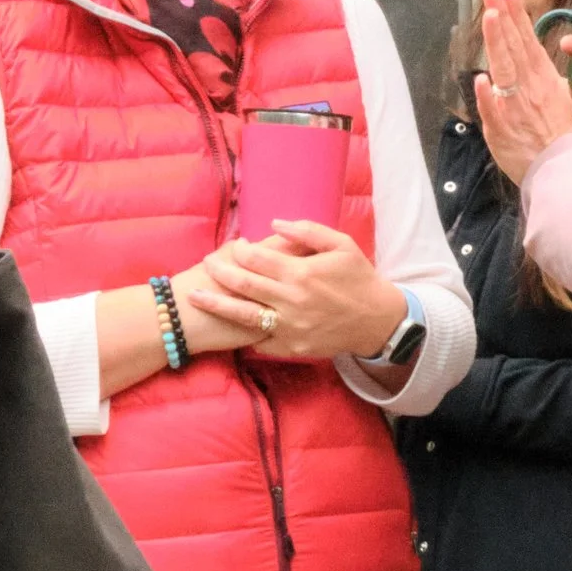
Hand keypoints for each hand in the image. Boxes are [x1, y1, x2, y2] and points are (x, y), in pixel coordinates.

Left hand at [183, 223, 405, 360]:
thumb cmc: (359, 278)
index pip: (256, 258)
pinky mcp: (291, 347)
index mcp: (301, 272)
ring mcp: (290, 327)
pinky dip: (243, 332)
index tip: (236, 246)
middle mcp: (291, 300)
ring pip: (243, 315)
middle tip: (205, 264)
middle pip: (243, 284)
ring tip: (194, 296)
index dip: (240, 250)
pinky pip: (260, 340)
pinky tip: (227, 325)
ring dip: (216, 305)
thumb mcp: (341, 245)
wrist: (377, 321)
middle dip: (219, 272)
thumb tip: (274, 223)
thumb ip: (307, 231)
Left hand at [474, 0, 571, 185]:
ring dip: (498, 44)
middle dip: (505, 17)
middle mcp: (530, 89)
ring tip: (491, 16)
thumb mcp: (565, 96)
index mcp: (544, 79)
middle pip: (515, 48)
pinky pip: (494, 111)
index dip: (517, 16)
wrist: (560, 169)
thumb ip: (554, 72)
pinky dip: (489, 96)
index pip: (528, 41)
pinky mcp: (502, 130)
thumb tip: (556, 48)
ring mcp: (515, 108)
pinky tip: (482, 79)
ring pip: (505, 71)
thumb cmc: (559, 132)